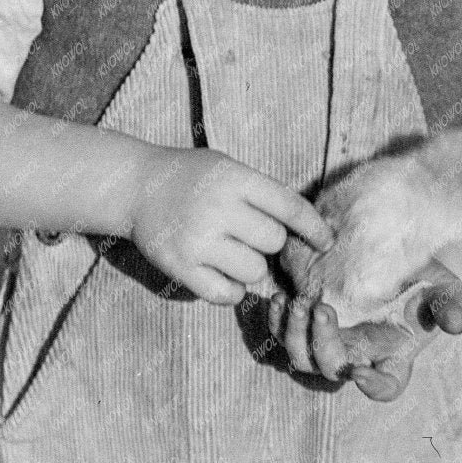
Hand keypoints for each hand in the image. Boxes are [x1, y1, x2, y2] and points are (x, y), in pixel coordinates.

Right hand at [127, 148, 333, 307]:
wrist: (135, 186)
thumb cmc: (192, 177)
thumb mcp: (228, 168)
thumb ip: (263, 193)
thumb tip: (310, 228)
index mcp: (234, 178)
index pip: (290, 207)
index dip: (314, 227)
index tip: (326, 242)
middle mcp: (218, 208)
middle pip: (274, 241)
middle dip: (268, 242)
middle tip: (247, 234)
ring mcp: (198, 239)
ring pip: (254, 270)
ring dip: (250, 267)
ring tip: (230, 252)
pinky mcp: (180, 266)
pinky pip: (226, 294)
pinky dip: (231, 290)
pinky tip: (220, 274)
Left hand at [266, 268, 461, 400]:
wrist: (395, 257)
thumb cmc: (423, 280)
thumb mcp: (444, 288)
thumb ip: (450, 306)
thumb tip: (456, 324)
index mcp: (393, 357)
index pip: (384, 387)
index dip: (371, 385)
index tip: (359, 372)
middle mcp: (358, 356)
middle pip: (331, 369)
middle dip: (322, 343)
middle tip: (321, 308)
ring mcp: (330, 343)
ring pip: (301, 357)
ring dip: (293, 334)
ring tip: (296, 302)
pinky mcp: (307, 324)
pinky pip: (282, 333)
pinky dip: (276, 320)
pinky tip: (279, 297)